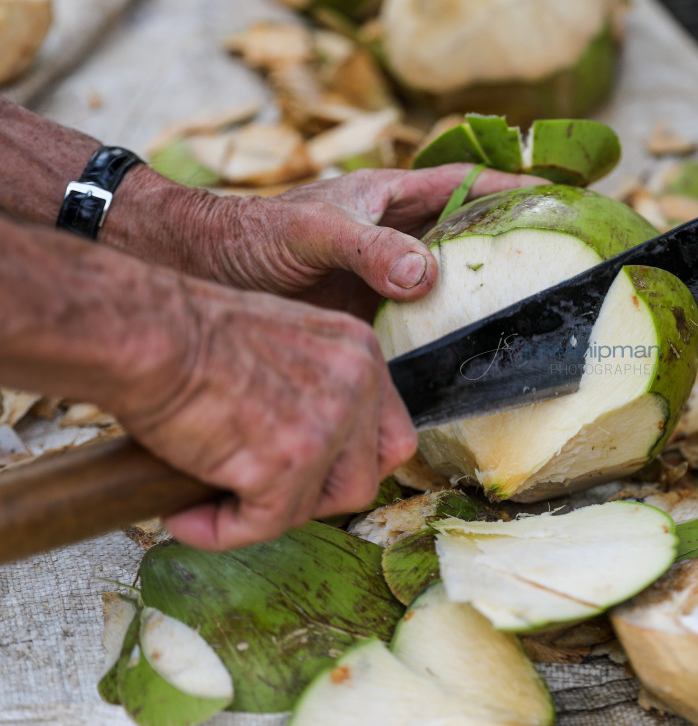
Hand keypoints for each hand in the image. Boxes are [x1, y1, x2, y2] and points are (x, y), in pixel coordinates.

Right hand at [113, 276, 413, 550]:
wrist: (144, 332)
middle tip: (260, 493)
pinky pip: (267, 524)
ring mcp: (328, 424)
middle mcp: (358, 384)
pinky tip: (186, 517)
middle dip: (315, 497)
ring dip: (270, 515)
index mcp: (359, 350)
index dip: (350, 465)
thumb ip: (312, 384)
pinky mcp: (288, 462)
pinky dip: (223, 531)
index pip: (388, 433)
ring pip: (321, 505)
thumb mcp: (281, 341)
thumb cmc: (187, 333)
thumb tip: (309, 447)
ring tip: (215, 502)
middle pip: (367, 476)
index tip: (307, 474)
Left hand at [153, 164, 542, 317]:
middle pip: (466, 236)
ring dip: (483, 297)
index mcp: (386, 199)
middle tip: (558, 262)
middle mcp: (394, 239)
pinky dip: (448, 338)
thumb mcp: (311, 232)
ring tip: (531, 316)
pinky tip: (471, 360)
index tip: (555, 195)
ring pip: (449, 285)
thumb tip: (426, 274)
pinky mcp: (373, 321)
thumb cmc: (252, 238)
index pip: (460, 183)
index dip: (507, 187)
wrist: (203, 280)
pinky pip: (423, 327)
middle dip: (509, 243)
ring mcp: (385, 282)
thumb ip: (366, 248)